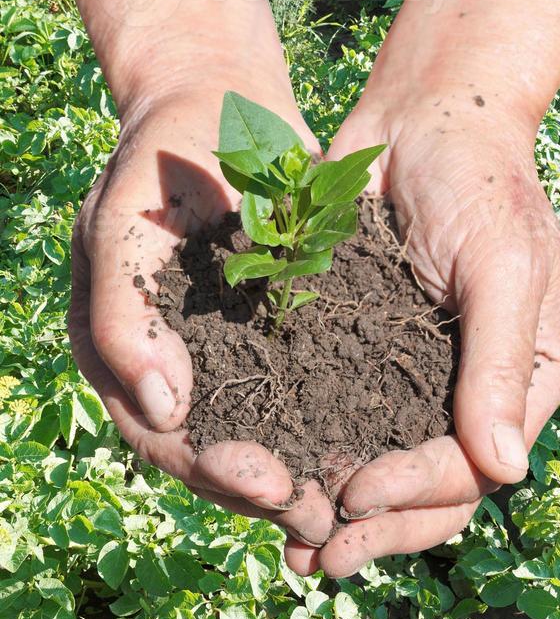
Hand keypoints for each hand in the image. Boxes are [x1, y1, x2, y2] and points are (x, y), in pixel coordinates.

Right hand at [68, 82, 334, 555]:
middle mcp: (177, 367)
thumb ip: (126, 319)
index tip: (270, 483)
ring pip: (266, 432)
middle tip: (325, 513)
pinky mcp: (281, 329)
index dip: (212, 470)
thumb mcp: (120, 227)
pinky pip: (307, 385)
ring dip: (308, 469)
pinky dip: (335, 419)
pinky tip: (379, 441)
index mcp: (125, 356)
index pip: (160, 437)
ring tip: (358, 498)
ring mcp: (230, 351)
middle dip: (269, 489)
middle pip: (216, 452)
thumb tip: (164, 411)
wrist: (214, 106)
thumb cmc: (156, 162)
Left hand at [285, 83, 559, 577]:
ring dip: (338, 510)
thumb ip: (499, 364)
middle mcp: (469, 390)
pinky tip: (274, 475)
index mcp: (521, 380)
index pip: (472, 465)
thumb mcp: (503, 266)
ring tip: (289, 546)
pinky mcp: (364, 349)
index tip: (354, 494)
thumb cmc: (479, 181)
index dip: (415, 492)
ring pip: (381, 463)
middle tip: (314, 559)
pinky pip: (341, 415)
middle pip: (428, 488)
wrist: (424, 118)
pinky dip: (312, 451)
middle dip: (374, 527)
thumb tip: (501, 473)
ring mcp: (414, 373)